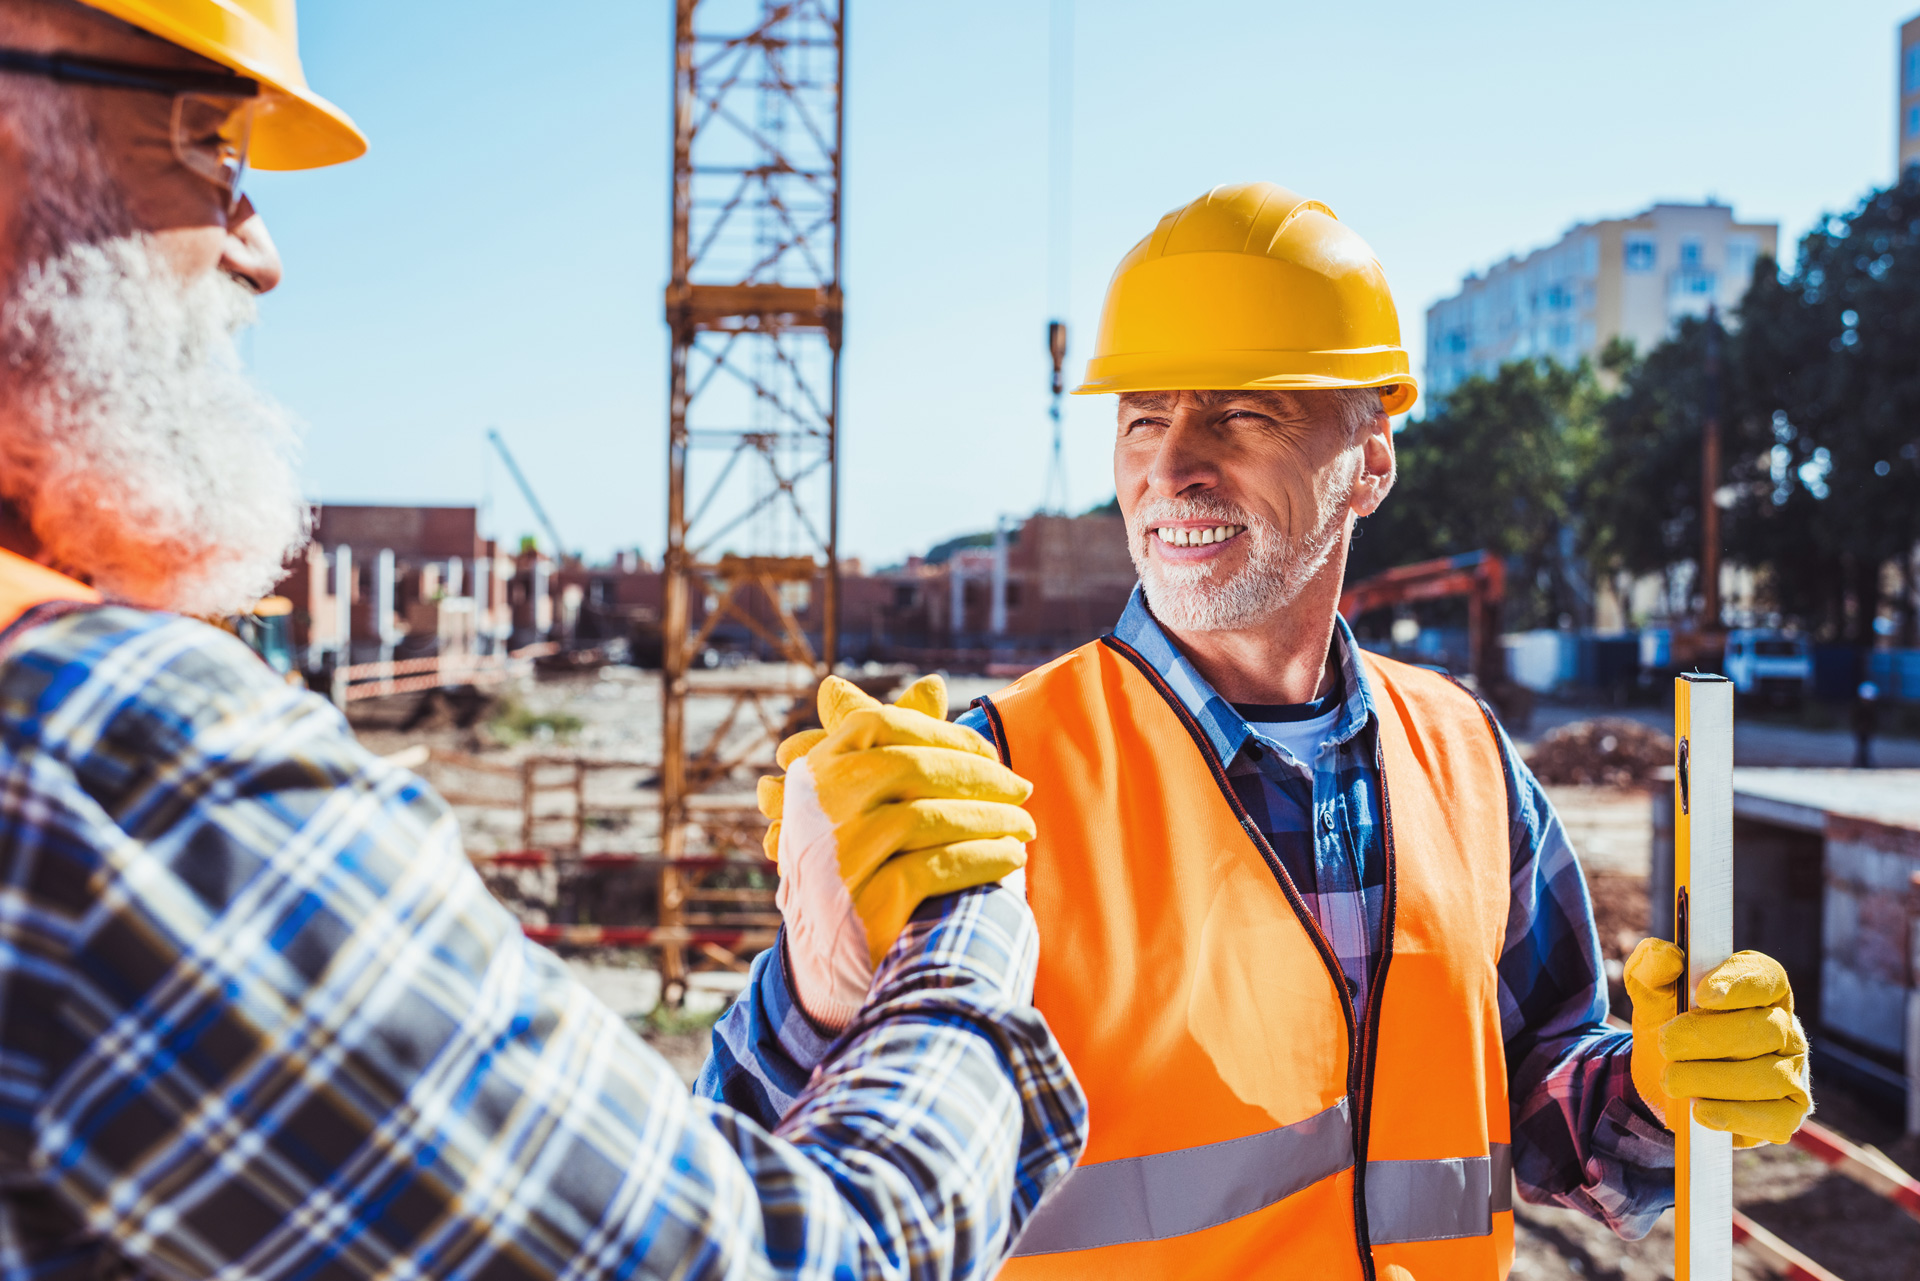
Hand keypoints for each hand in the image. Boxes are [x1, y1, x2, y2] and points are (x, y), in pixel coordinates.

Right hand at [756, 674, 1034, 1028]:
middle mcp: (814, 811)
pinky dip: (984, 858)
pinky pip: (939, 867)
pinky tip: (1011, 859)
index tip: (990, 753)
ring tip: (1026, 828)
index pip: (878, 724)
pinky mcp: (864, 903)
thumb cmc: (853, 866)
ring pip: (929, 817)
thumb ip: (893, 741)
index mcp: (811, 775)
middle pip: (910, 767)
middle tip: (1023, 790)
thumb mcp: (858, 803)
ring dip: (992, 819)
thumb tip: (931, 683)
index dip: (941, 732)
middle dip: (979, 775)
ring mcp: (835, 857)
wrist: (826, 964)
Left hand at [1625, 939, 1811, 1146]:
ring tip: (1672, 1080)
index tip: (1702, 994)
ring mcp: (1792, 1071)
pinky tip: (1701, 1112)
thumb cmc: (1668, 1022)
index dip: (1739, 984)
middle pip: (1765, 1029)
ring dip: (1712, 1080)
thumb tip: (1668, 956)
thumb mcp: (1651, 991)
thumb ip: (1653, 966)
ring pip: (1768, 1076)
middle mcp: (1785, 1027)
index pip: (1767, 977)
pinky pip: (1776, 1119)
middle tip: (1666, 1044)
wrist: (1663, 1073)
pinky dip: (1735, 1116)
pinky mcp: (1788, 1112)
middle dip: (1709, 1038)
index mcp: (1759, 988)